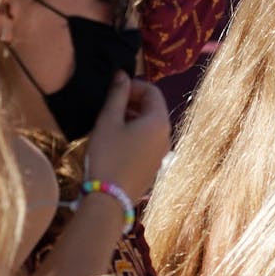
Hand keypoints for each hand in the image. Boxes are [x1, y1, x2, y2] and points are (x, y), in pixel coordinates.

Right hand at [83, 72, 170, 199]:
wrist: (109, 201)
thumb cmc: (107, 156)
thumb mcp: (108, 121)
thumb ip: (117, 95)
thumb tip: (122, 74)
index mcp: (159, 122)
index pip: (152, 91)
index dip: (133, 85)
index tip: (113, 89)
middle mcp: (166, 136)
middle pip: (153, 108)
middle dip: (132, 101)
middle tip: (109, 104)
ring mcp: (162, 153)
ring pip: (150, 126)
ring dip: (132, 118)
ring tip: (109, 122)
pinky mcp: (154, 167)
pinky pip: (148, 141)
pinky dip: (135, 134)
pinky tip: (115, 141)